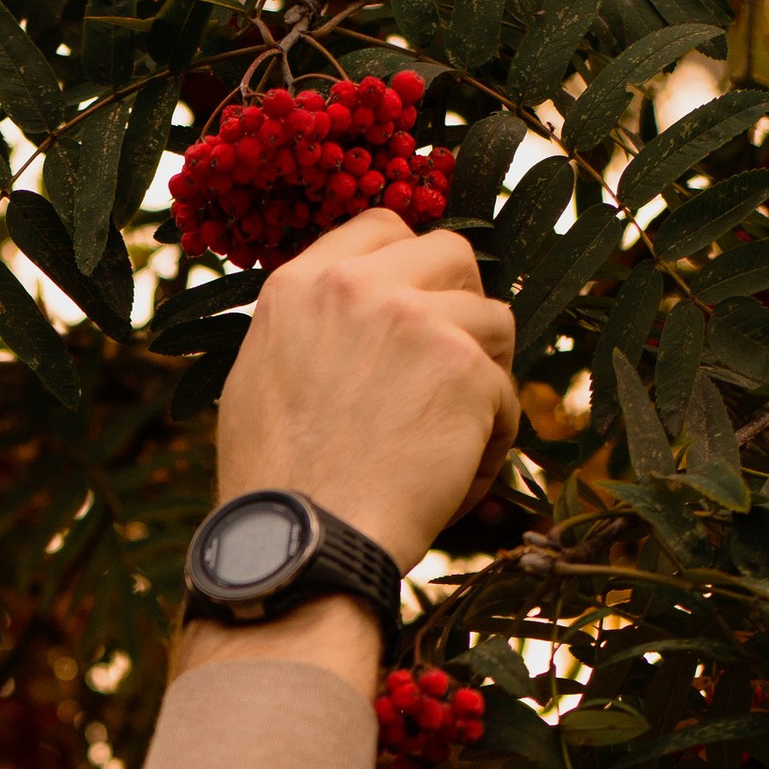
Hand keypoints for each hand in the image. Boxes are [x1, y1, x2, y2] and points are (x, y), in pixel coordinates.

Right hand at [214, 207, 520, 572]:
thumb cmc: (277, 486)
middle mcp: (360, 286)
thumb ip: (315, 329)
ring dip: (484, 377)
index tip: (420, 305)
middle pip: (454, 254)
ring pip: (495, 321)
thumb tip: (363, 317)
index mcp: (302, 284)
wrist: (303, 542)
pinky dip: (489, 442)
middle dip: (464, 306)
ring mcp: (418, 321)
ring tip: (450, 438)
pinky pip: (506, 394)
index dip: (413, 264)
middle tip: (451, 367)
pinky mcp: (466, 370)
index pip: (383, 225)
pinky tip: (453, 480)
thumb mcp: (262, 378)